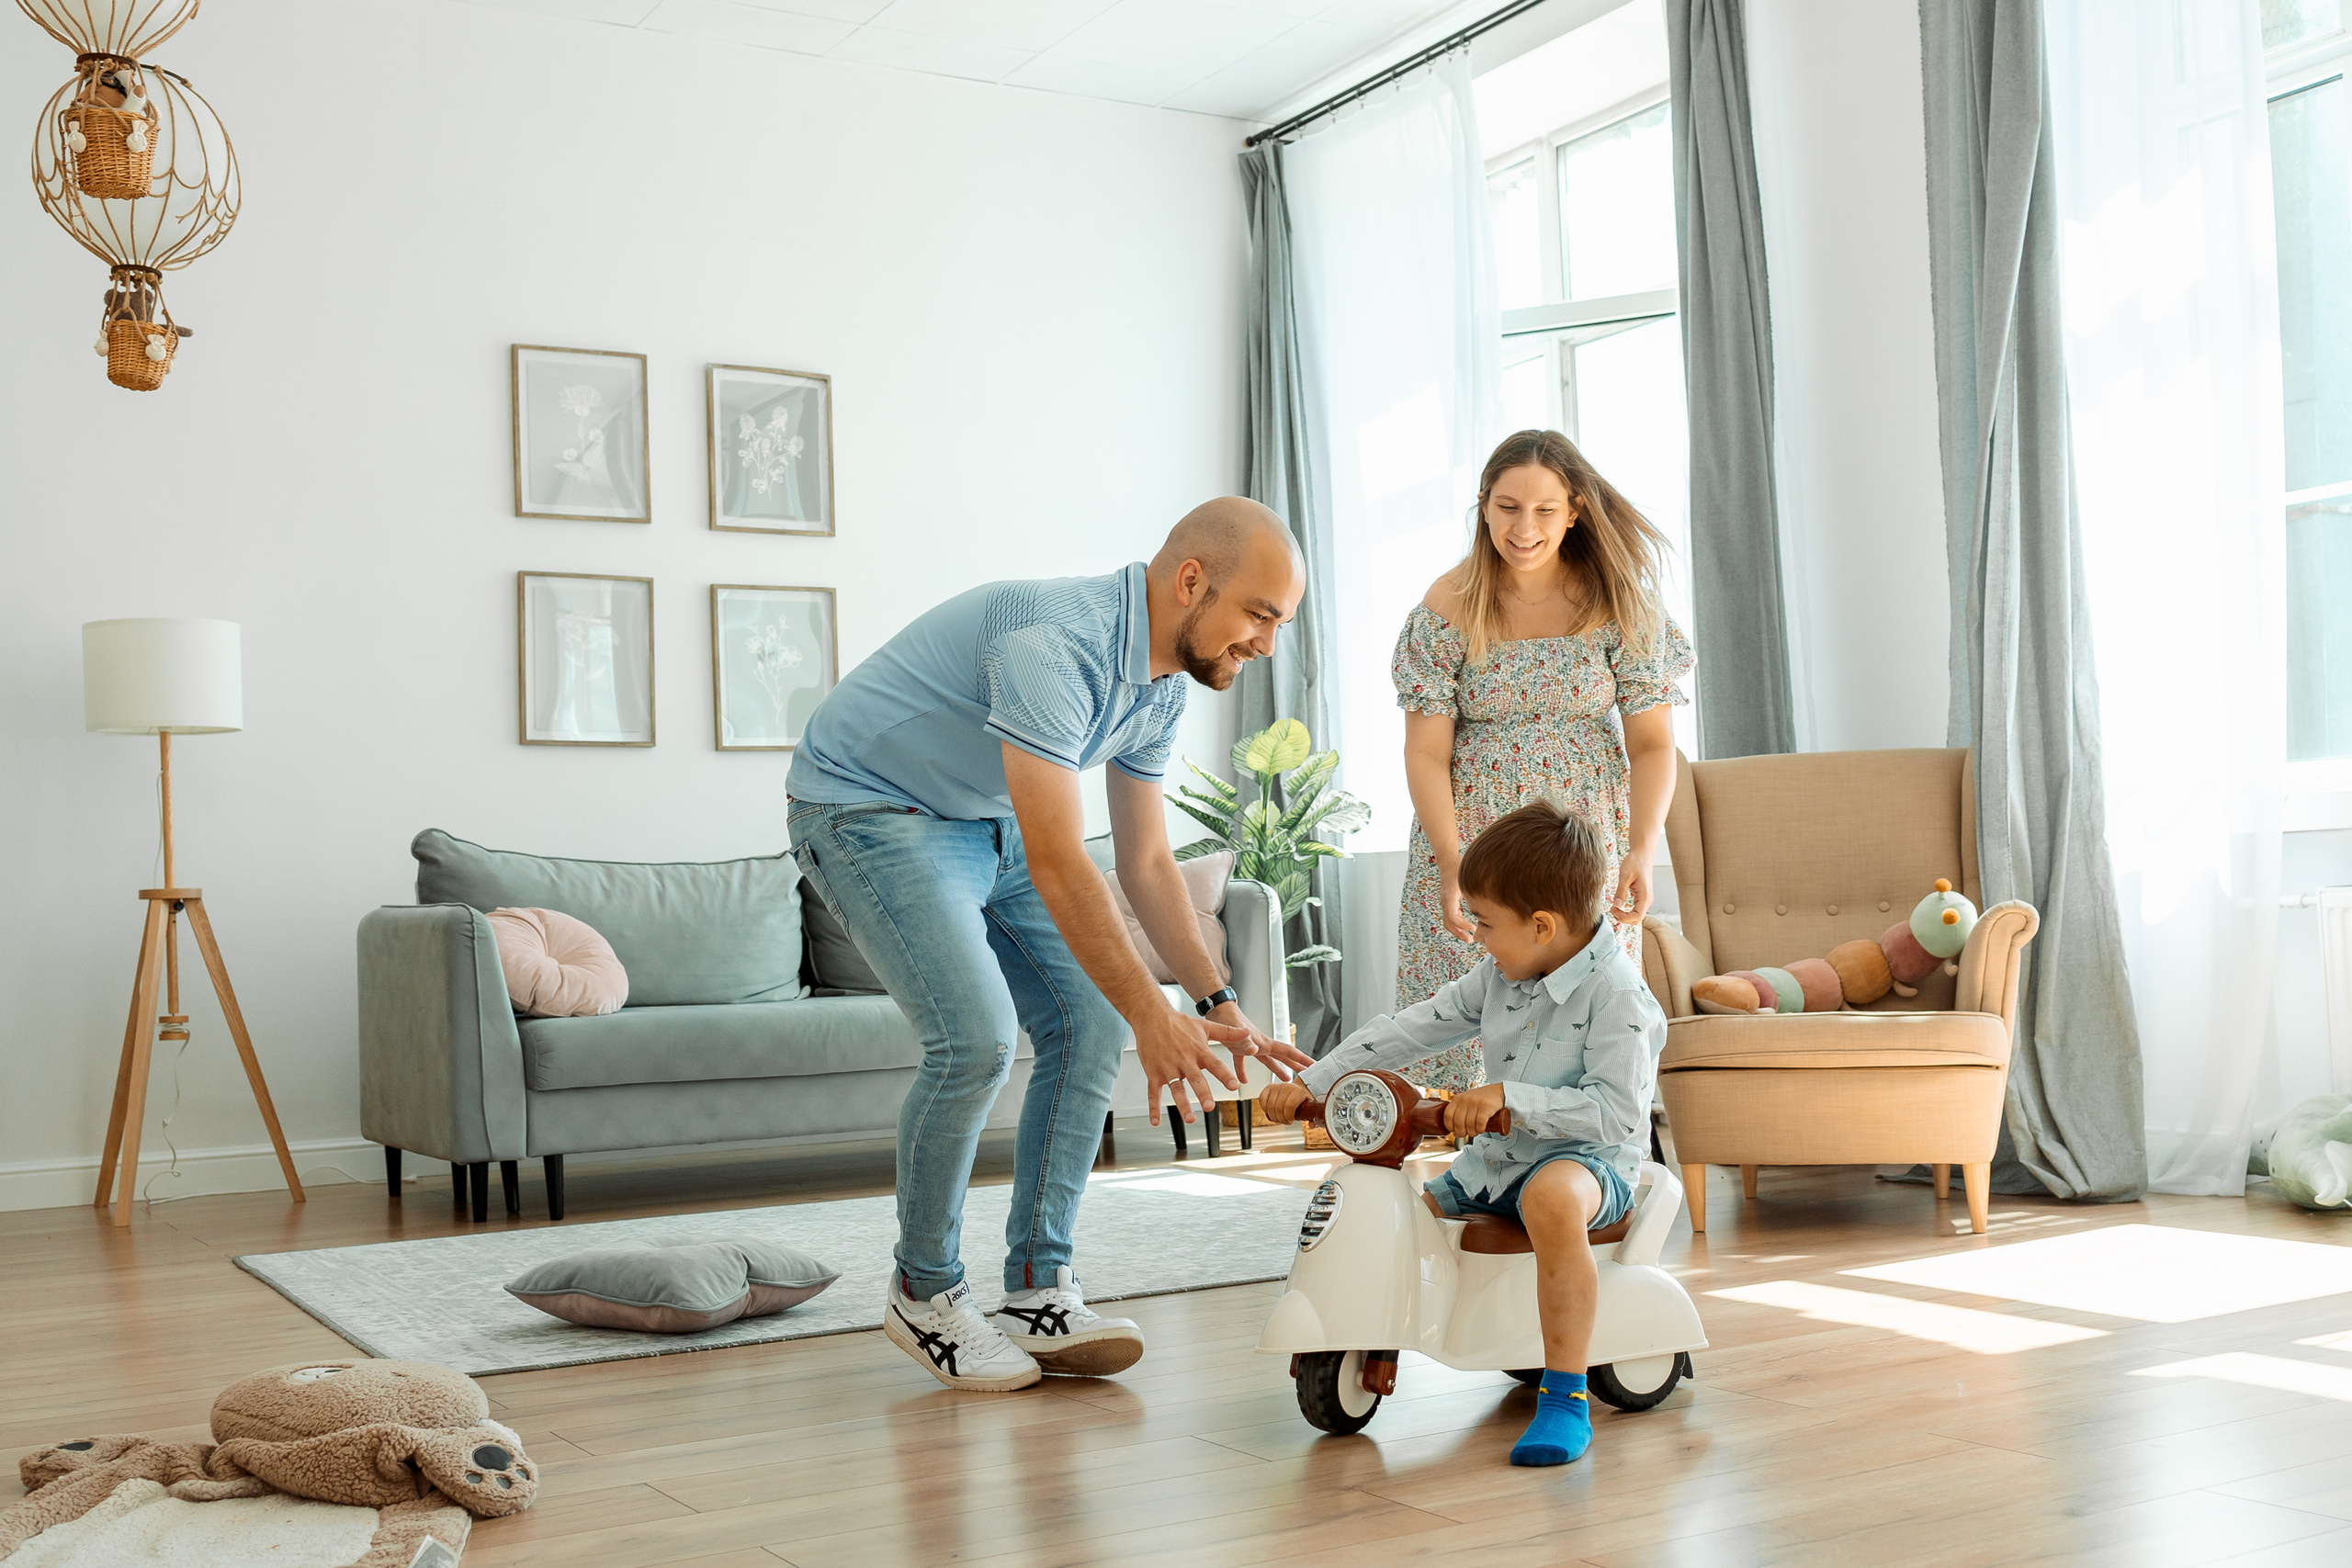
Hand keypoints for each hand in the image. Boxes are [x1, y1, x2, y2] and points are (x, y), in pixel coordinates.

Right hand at [1133, 1005, 1245, 1126]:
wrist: (1152, 1017)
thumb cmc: (1178, 1022)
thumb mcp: (1205, 1026)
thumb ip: (1228, 1033)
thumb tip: (1247, 1032)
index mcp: (1198, 1050)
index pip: (1214, 1064)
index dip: (1225, 1075)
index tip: (1234, 1085)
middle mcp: (1184, 1060)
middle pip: (1195, 1079)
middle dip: (1203, 1093)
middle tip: (1209, 1106)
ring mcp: (1168, 1068)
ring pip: (1176, 1088)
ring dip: (1182, 1104)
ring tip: (1190, 1118)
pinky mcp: (1154, 1073)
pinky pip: (1153, 1092)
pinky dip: (1154, 1107)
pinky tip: (1156, 1120)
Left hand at [1210, 1001, 1313, 1081]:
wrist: (1219, 1011)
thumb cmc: (1230, 1018)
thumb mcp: (1238, 1032)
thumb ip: (1246, 1043)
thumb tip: (1255, 1051)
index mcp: (1264, 1042)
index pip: (1287, 1051)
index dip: (1301, 1059)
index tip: (1313, 1065)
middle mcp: (1261, 1045)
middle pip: (1283, 1057)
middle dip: (1297, 1064)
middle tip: (1309, 1073)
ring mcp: (1252, 1047)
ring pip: (1269, 1061)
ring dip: (1278, 1070)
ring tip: (1287, 1080)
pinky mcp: (1239, 1049)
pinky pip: (1244, 1063)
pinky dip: (1243, 1072)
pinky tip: (1243, 1081)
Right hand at [1256, 1081, 1310, 1123]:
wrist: (1299, 1089)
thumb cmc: (1304, 1100)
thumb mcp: (1310, 1107)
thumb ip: (1312, 1117)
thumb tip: (1312, 1125)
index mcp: (1298, 1091)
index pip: (1289, 1106)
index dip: (1288, 1117)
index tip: (1291, 1120)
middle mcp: (1286, 1087)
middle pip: (1278, 1108)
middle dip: (1281, 1119)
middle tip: (1285, 1121)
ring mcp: (1277, 1086)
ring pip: (1270, 1106)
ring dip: (1273, 1117)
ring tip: (1279, 1119)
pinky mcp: (1268, 1087)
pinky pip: (1262, 1100)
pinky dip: (1265, 1109)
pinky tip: (1271, 1112)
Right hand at [1437, 865, 1474, 942]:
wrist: (1447, 862)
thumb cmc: (1459, 866)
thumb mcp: (1468, 874)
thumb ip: (1477, 885)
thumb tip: (1493, 893)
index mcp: (1450, 895)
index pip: (1452, 916)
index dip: (1461, 925)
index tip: (1473, 928)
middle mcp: (1445, 901)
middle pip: (1448, 923)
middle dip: (1459, 933)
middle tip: (1471, 940)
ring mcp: (1445, 902)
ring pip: (1448, 922)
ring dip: (1457, 931)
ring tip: (1470, 938)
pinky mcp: (1448, 903)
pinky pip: (1450, 917)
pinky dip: (1458, 924)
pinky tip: (1468, 926)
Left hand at [1443, 1082, 1508, 1139]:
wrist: (1498, 1091)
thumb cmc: (1481, 1100)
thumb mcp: (1466, 1103)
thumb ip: (1459, 1114)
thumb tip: (1456, 1134)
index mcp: (1457, 1099)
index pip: (1447, 1116)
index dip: (1450, 1127)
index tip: (1455, 1131)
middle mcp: (1465, 1099)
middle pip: (1458, 1122)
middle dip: (1462, 1132)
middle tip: (1467, 1134)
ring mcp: (1475, 1102)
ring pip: (1469, 1124)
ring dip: (1472, 1132)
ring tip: (1475, 1132)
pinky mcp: (1486, 1106)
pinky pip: (1480, 1122)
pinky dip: (1480, 1129)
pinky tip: (1481, 1130)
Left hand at [1612, 843, 1654, 927]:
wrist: (1642, 855)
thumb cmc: (1634, 863)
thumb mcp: (1625, 876)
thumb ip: (1621, 891)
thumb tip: (1616, 905)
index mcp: (1645, 896)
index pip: (1637, 916)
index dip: (1624, 917)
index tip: (1613, 909)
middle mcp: (1648, 899)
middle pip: (1638, 919)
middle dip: (1624, 918)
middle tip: (1612, 909)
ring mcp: (1646, 899)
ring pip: (1637, 916)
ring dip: (1626, 916)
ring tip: (1615, 907)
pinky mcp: (1643, 897)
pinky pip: (1636, 910)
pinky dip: (1627, 912)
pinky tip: (1619, 906)